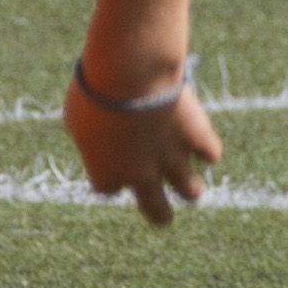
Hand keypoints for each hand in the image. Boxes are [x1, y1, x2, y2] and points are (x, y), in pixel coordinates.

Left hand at [63, 57, 224, 224]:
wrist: (130, 73)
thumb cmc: (95, 90)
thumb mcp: (77, 116)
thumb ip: (91, 137)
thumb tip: (100, 138)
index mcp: (106, 174)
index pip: (108, 189)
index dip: (112, 176)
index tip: (113, 161)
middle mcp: (141, 175)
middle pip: (156, 211)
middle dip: (161, 214)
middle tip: (163, 214)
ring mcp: (171, 159)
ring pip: (191, 191)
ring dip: (191, 189)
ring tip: (192, 188)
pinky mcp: (196, 138)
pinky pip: (211, 154)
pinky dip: (206, 149)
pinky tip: (201, 142)